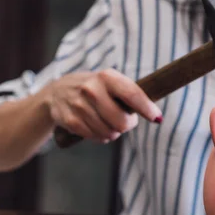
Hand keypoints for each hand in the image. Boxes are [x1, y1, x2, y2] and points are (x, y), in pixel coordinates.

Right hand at [44, 68, 161, 142]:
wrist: (57, 91)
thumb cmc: (95, 89)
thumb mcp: (111, 82)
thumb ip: (130, 94)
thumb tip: (155, 115)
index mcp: (107, 77)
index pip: (132, 94)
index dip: (146, 108)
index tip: (157, 118)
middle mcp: (91, 89)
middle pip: (121, 121)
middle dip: (127, 125)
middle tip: (125, 121)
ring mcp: (79, 105)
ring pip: (110, 133)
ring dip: (113, 132)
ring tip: (107, 121)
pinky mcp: (70, 120)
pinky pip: (97, 138)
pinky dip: (101, 136)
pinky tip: (95, 126)